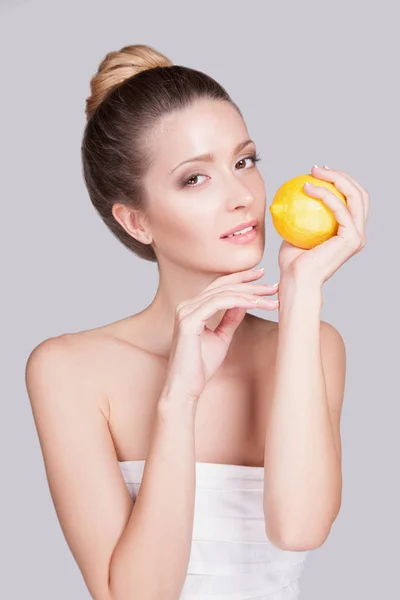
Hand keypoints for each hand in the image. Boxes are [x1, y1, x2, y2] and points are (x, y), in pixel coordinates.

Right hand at [164, 269, 278, 400]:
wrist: (186, 387)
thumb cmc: (200, 366)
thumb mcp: (222, 337)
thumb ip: (231, 318)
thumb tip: (245, 302)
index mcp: (192, 308)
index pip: (219, 285)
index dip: (241, 278)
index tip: (262, 276)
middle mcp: (187, 305)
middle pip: (223, 285)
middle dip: (250, 284)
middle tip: (273, 286)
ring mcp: (186, 311)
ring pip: (223, 293)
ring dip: (250, 294)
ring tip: (270, 298)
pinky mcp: (189, 320)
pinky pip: (218, 303)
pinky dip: (239, 301)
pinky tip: (256, 303)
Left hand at [277, 165, 369, 285]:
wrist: (295, 280)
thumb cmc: (292, 262)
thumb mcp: (296, 232)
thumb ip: (300, 216)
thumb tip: (290, 196)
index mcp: (349, 233)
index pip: (352, 200)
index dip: (339, 182)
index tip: (316, 173)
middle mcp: (358, 234)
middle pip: (359, 194)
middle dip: (340, 175)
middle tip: (316, 169)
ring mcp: (357, 236)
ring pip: (355, 196)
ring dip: (336, 179)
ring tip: (314, 173)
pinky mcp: (351, 238)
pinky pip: (339, 208)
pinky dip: (325, 194)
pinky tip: (307, 187)